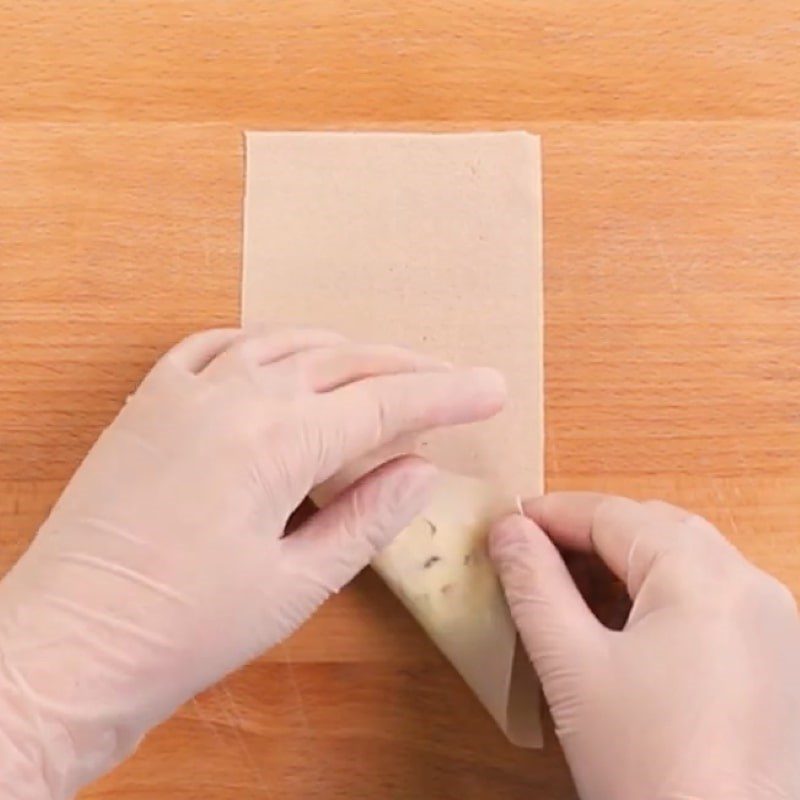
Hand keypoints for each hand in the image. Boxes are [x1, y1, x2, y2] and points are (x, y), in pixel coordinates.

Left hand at [0, 327, 505, 798]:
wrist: (68, 645)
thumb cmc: (186, 629)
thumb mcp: (296, 584)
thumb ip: (367, 517)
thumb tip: (420, 469)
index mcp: (278, 442)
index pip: (385, 404)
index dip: (447, 395)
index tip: (491, 388)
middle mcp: (235, 396)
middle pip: (344, 362)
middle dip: (407, 368)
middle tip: (451, 381)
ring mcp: (186, 390)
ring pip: (286, 343)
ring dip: (344, 351)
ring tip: (382, 369)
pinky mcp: (150, 400)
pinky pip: (218, 344)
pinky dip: (266, 342)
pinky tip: (283, 356)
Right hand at [490, 493, 799, 799]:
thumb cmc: (645, 763)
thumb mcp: (572, 667)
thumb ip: (533, 585)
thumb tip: (506, 530)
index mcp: (705, 576)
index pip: (615, 515)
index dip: (553, 512)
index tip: (504, 523)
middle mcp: (750, 584)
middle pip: (655, 527)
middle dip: (589, 530)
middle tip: (532, 551)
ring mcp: (773, 622)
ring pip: (686, 557)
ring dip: (625, 558)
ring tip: (570, 582)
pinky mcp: (777, 658)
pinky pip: (710, 594)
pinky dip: (660, 589)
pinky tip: (624, 619)